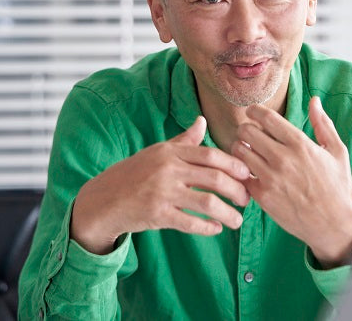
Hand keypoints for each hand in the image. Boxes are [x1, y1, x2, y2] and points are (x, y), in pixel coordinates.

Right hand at [70, 116, 250, 254]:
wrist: (103, 200)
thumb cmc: (134, 174)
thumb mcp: (158, 152)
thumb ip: (184, 140)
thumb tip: (202, 121)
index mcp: (170, 152)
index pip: (211, 155)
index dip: (234, 165)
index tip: (248, 175)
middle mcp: (168, 169)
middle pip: (214, 178)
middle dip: (237, 190)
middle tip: (247, 200)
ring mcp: (162, 192)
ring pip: (207, 202)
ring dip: (228, 214)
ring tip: (238, 221)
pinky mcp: (157, 214)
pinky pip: (190, 222)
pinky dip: (207, 227)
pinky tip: (216, 229)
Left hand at [232, 97, 351, 267]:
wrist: (334, 225)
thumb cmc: (337, 186)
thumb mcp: (337, 151)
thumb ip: (323, 124)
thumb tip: (314, 100)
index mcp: (300, 144)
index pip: (266, 117)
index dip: (254, 111)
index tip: (252, 112)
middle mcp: (283, 158)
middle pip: (247, 131)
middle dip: (244, 129)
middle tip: (248, 133)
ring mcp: (270, 178)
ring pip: (239, 151)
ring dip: (239, 148)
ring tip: (246, 151)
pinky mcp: (262, 197)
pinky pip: (240, 175)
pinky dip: (240, 170)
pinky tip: (248, 171)